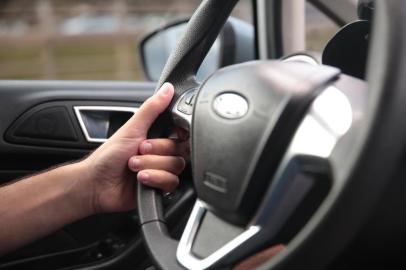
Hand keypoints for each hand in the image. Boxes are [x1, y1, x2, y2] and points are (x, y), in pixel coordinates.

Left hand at [80, 83, 185, 213]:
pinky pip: (171, 182)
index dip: (175, 134)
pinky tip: (141, 179)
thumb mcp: (132, 128)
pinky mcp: (161, 188)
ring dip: (152, 165)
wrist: (96, 185)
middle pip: (181, 150)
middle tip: (139, 150)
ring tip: (134, 166)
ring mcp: (162, 171)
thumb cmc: (108, 156)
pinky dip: (155, 179)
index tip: (163, 134)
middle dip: (156, 151)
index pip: (182, 133)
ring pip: (176, 167)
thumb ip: (152, 108)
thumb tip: (167, 89)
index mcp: (157, 137)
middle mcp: (162, 154)